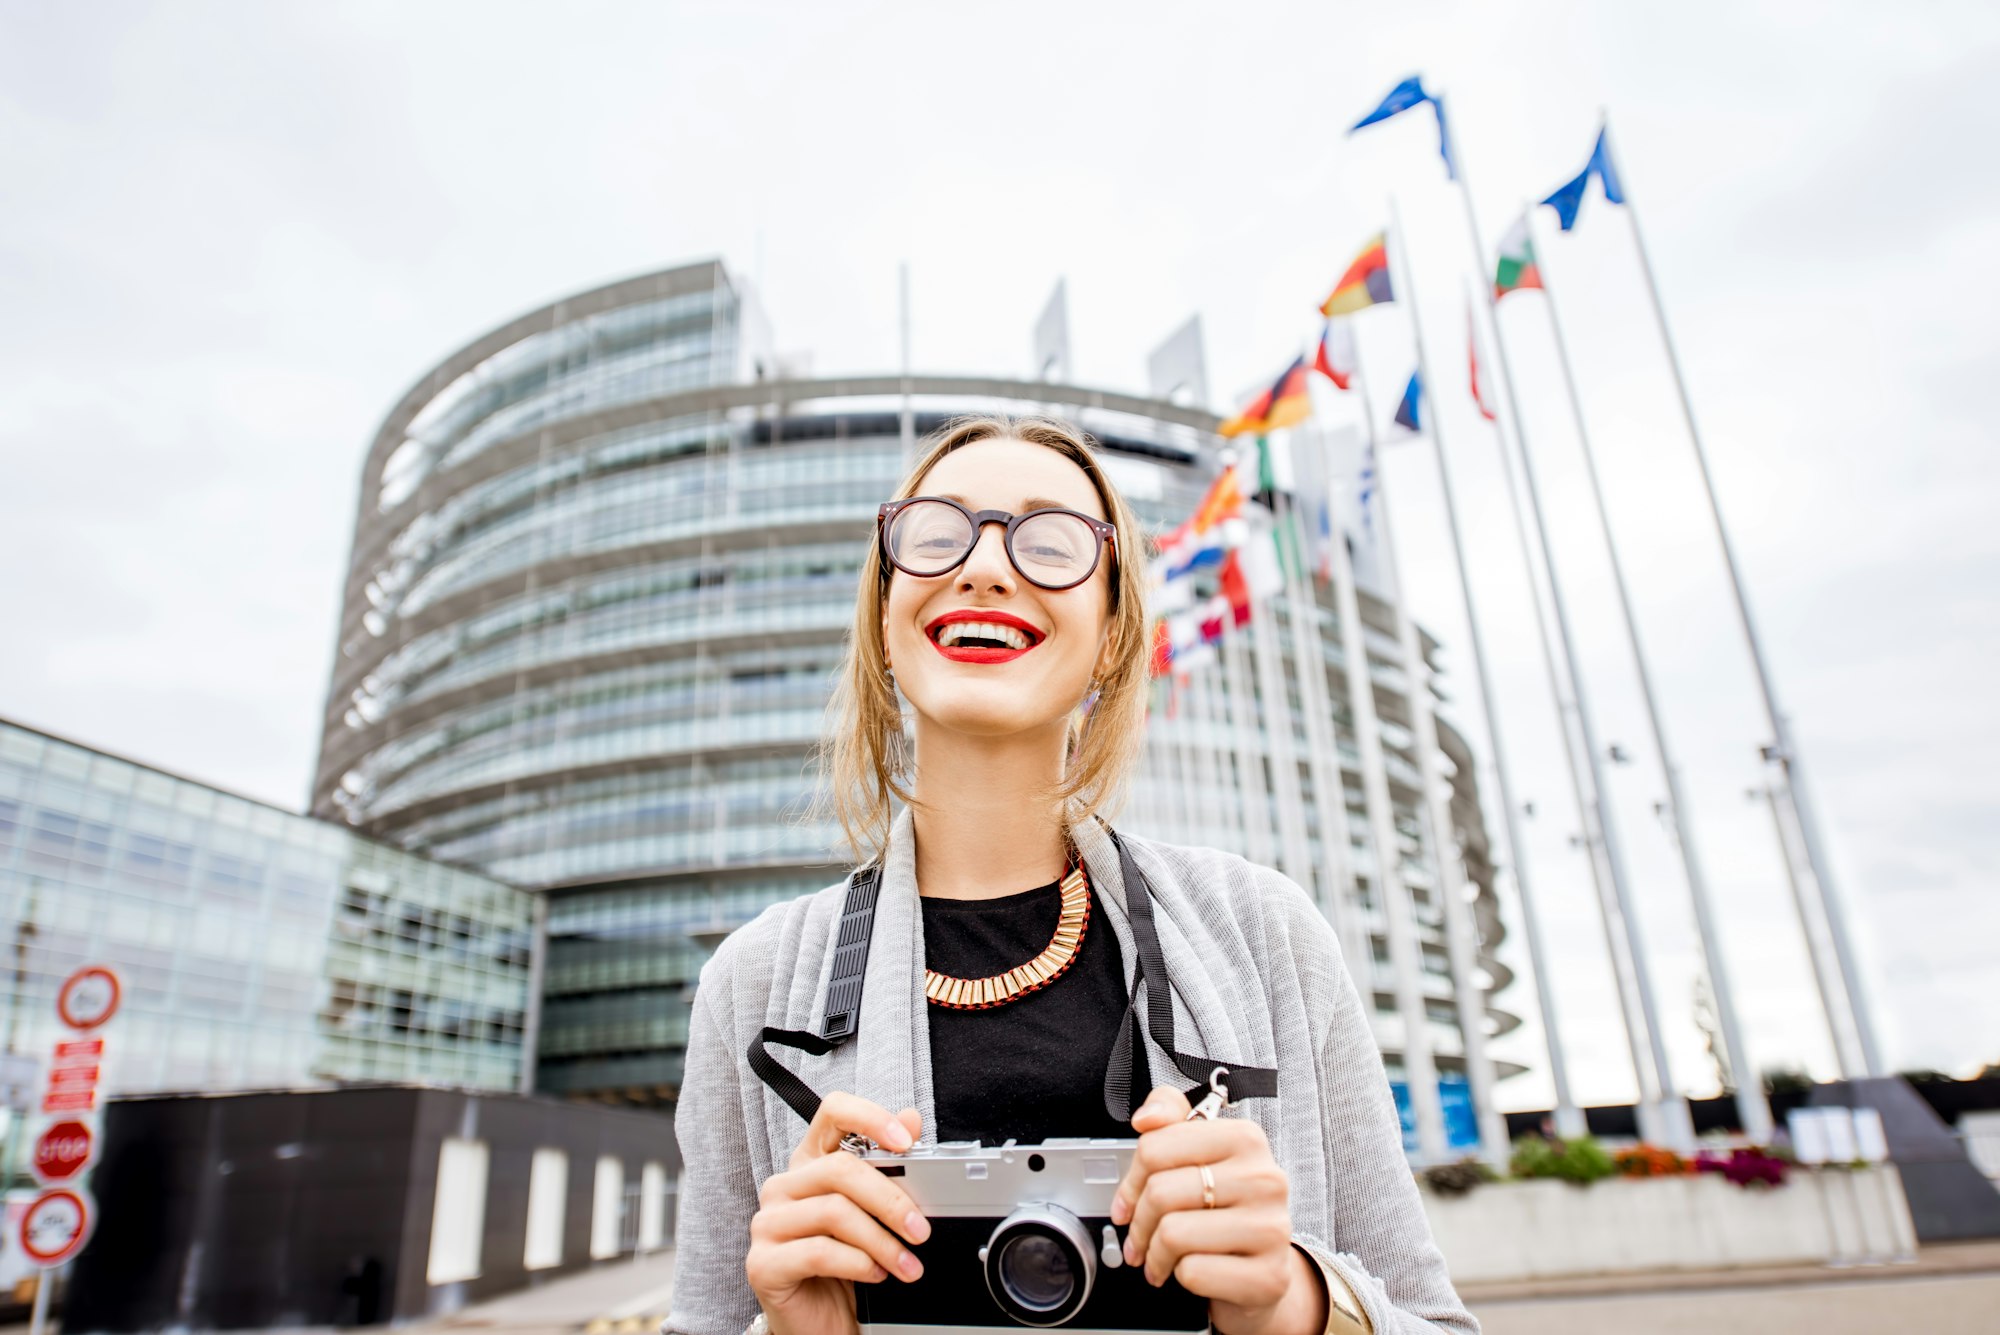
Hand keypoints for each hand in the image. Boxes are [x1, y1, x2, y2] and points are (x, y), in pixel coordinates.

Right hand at [745, 1093, 929, 1334]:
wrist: (819, 1322)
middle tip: (920, 1229)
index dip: (870, 1117)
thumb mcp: (871, 1214)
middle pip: (840, 1168)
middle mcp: (784, 1186)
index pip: (833, 1113)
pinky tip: (875, 1274)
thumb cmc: (843, 1264)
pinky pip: (818, 1252)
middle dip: (890, 1199)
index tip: (905, 1141)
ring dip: (882, 1241)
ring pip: (834, 1212)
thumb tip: (911, 1119)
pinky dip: (857, 1263)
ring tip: (906, 1263)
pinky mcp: (762, 1262)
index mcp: (810, 1163)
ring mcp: (768, 1223)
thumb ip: (889, 1166)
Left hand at [1111, 1085, 1326, 1334]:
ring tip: (1159, 1258)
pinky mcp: (1268, 1276)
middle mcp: (1265, 1179)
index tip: (1126, 1202)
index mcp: (1246, 1138)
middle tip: (1138, 1239)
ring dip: (1155, 1254)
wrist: (1264, 1266)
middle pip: (1161, 1192)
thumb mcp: (1200, 1153)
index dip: (1130, 1180)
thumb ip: (1170, 1117)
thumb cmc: (1226, 1207)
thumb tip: (1146, 1118)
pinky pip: (1193, 1272)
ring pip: (1173, 1234)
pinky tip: (1188, 1272)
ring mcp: (1270, 1229)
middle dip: (1138, 1223)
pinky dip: (1180, 1276)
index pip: (1156, 1147)